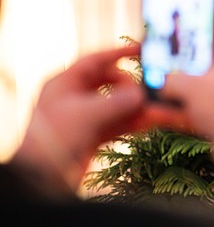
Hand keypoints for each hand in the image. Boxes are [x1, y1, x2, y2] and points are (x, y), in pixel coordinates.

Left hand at [15, 43, 149, 192]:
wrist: (42, 177)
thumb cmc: (54, 139)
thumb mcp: (87, 114)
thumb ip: (118, 102)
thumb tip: (141, 94)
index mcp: (64, 84)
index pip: (94, 61)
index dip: (118, 53)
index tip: (141, 50)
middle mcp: (73, 97)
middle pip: (109, 83)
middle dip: (131, 87)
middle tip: (147, 93)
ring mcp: (83, 117)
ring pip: (116, 105)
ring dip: (137, 108)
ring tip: (159, 110)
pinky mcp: (91, 135)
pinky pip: (117, 123)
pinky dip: (133, 122)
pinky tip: (150, 122)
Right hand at [159, 13, 213, 177]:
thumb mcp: (190, 89)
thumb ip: (167, 79)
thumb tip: (154, 80)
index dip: (199, 14)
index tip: (177, 12)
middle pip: (204, 51)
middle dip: (180, 51)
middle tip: (156, 50)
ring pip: (198, 78)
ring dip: (177, 80)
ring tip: (153, 78)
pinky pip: (197, 102)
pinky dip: (181, 104)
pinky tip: (160, 108)